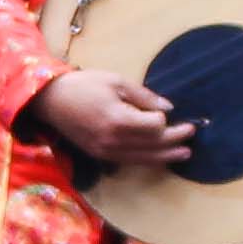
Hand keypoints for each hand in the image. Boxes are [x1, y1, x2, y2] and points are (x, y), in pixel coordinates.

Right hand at [36, 67, 192, 168]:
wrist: (51, 101)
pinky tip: (159, 158)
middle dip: (174, 139)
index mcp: (118, 119)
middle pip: (152, 145)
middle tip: (192, 133)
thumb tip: (168, 108)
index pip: (154, 126)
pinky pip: (130, 161)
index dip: (163, 119)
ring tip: (185, 154)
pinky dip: (147, 160)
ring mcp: (106, 151)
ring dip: (166, 156)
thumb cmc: (84, 85)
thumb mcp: (116, 82)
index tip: (169, 112)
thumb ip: (144, 97)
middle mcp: (113, 141)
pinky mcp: (101, 156)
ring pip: (143, 158)